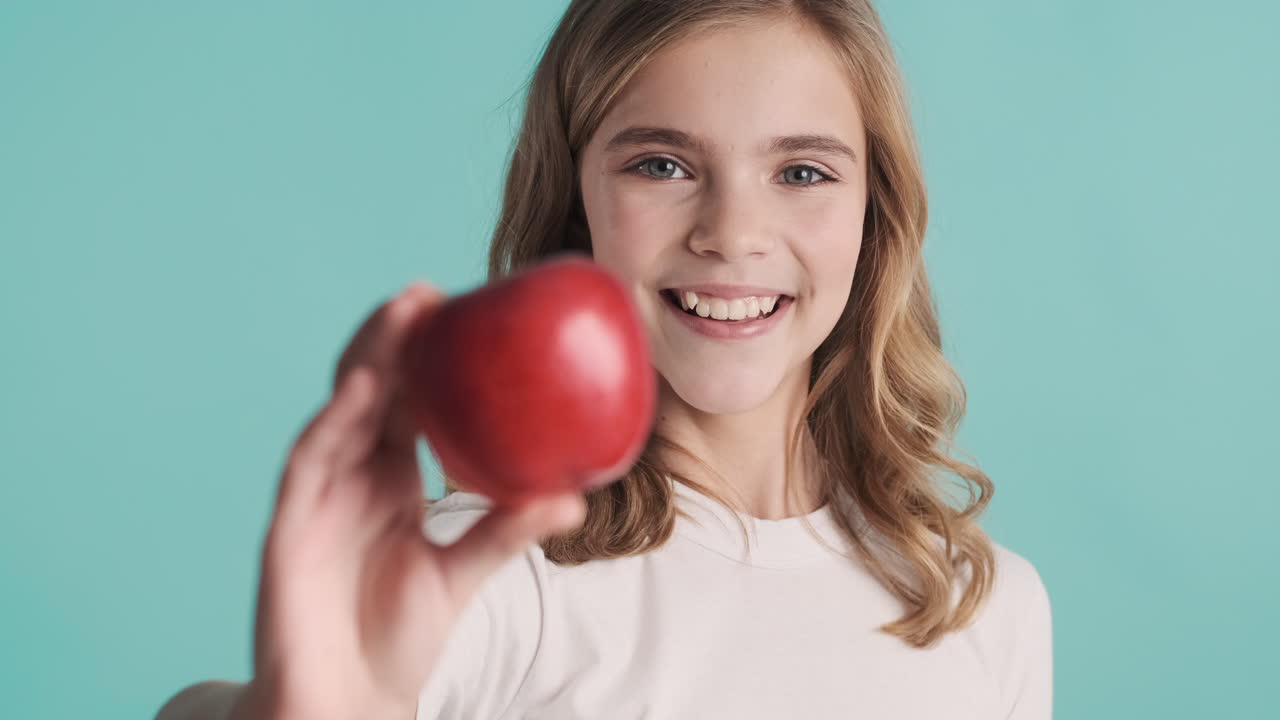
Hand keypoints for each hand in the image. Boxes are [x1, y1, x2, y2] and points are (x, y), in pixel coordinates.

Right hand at [237, 282, 585, 719]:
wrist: (348, 698)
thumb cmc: (397, 635)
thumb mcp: (464, 572)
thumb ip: (508, 530)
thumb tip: (576, 497)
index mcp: (389, 478)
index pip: (408, 401)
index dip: (429, 356)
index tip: (465, 311)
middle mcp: (351, 474)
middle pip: (371, 388)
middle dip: (394, 337)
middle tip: (431, 293)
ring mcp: (317, 493)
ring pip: (340, 408)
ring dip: (368, 357)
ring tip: (404, 312)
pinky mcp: (289, 520)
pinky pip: (312, 458)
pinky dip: (338, 418)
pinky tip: (366, 385)